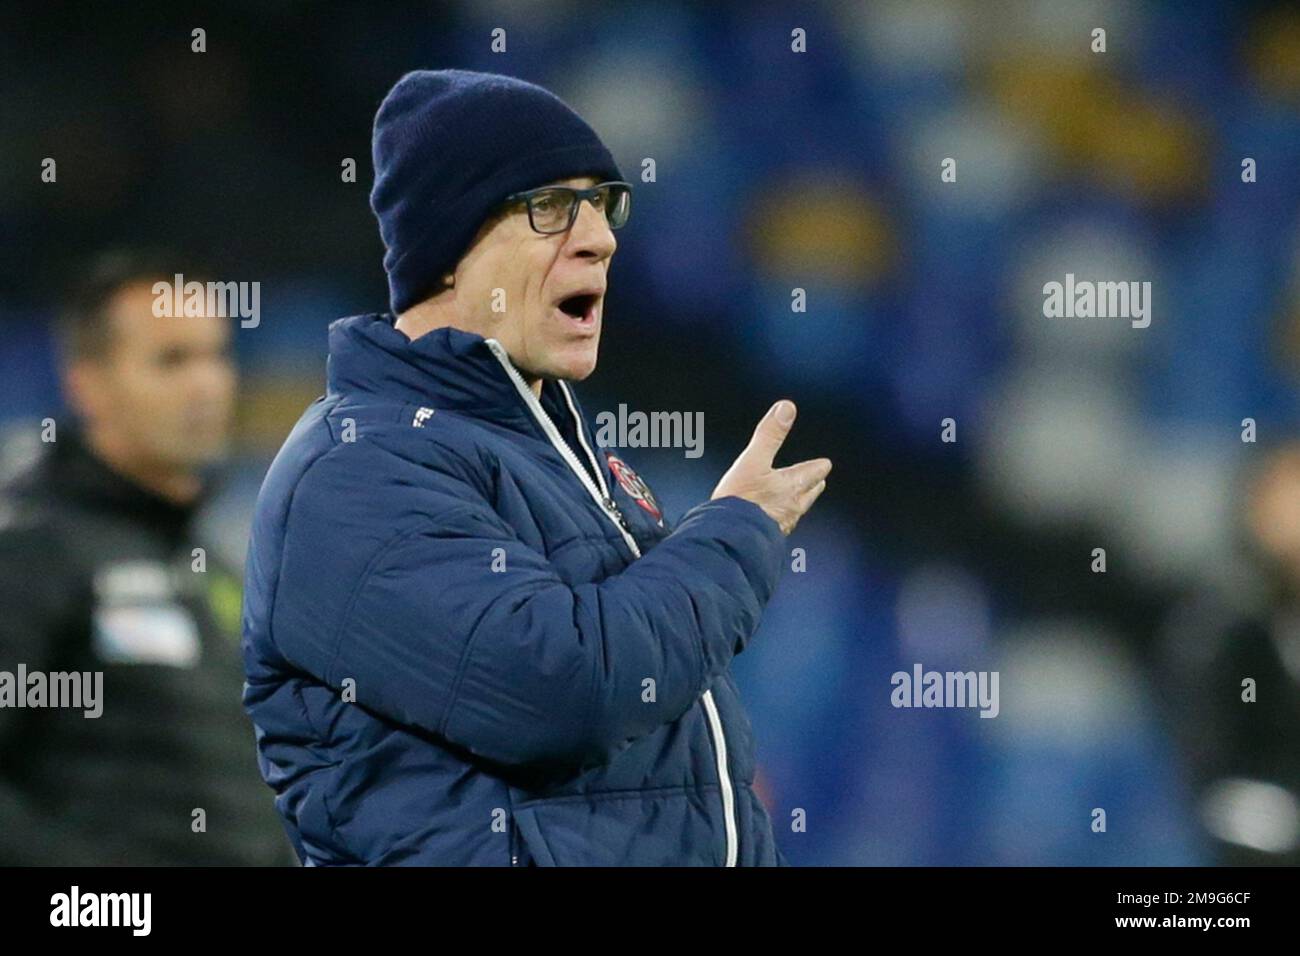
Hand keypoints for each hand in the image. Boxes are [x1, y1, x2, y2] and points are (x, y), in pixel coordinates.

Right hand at [711, 400, 830, 534]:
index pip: (815, 472)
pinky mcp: (769, 537)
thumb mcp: (753, 460)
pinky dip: (781, 516)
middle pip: (810, 492)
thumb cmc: (742, 498)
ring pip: (798, 509)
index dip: (819, 466)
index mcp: (794, 485)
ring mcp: (783, 523)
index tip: (824, 464)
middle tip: (816, 480)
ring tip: (796, 497)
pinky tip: (774, 518)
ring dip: (798, 501)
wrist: (730, 536)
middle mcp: (794, 505)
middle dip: (813, 484)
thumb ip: (770, 435)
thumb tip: (787, 408)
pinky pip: (781, 524)